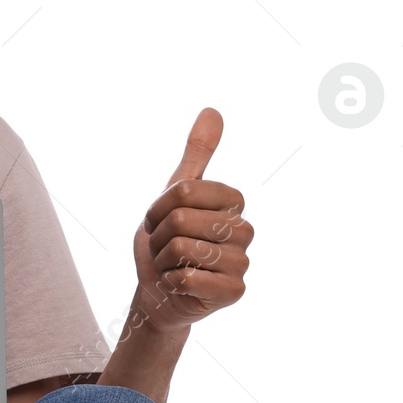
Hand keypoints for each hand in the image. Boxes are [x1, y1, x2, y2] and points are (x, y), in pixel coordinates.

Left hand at [131, 107, 251, 334]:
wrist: (158, 291)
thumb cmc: (166, 242)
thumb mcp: (174, 194)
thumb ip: (196, 155)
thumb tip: (212, 110)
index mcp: (233, 202)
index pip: (183, 191)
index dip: (159, 209)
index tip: (162, 222)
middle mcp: (244, 230)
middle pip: (179, 220)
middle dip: (158, 237)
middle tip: (165, 248)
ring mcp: (242, 262)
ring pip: (181, 248)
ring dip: (163, 261)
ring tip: (173, 266)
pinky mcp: (235, 292)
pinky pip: (187, 278)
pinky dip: (170, 282)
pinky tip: (180, 285)